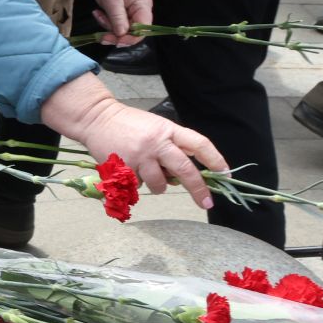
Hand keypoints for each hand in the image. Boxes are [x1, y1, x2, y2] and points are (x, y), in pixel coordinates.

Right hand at [41, 73, 226, 206]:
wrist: (96, 119)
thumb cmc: (130, 124)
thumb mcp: (157, 126)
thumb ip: (174, 144)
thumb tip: (189, 170)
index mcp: (168, 130)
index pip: (199, 145)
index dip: (216, 160)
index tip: (225, 174)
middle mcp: (157, 143)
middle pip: (185, 170)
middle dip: (198, 189)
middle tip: (207, 203)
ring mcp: (140, 157)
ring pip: (161, 184)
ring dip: (160, 186)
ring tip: (152, 176)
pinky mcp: (124, 168)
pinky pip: (140, 184)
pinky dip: (139, 181)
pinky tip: (131, 169)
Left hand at [87, 0, 152, 46]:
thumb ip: (118, 17)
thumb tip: (122, 34)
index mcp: (143, 5)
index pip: (143, 29)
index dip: (130, 38)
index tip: (114, 40)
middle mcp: (142, 10)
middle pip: (133, 32)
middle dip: (115, 34)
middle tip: (101, 35)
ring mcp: (133, 12)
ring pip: (123, 30)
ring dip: (108, 26)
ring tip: (98, 14)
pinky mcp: (125, 13)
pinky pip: (117, 24)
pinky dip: (107, 22)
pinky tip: (98, 13)